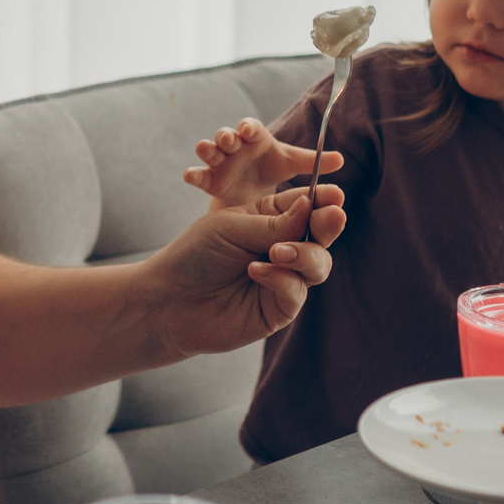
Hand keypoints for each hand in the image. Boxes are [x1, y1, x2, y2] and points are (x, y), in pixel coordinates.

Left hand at [139, 181, 346, 358]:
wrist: (169, 300)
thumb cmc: (194, 255)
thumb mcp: (231, 227)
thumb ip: (274, 223)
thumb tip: (313, 206)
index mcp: (269, 218)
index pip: (305, 205)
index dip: (322, 199)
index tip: (334, 195)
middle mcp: (282, 246)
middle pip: (320, 234)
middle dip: (328, 224)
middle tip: (333, 215)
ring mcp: (284, 278)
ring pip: (318, 263)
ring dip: (305, 253)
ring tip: (279, 251)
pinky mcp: (280, 308)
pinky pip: (297, 291)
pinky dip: (281, 279)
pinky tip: (257, 271)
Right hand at [184, 118, 343, 211]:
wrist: (251, 192)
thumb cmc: (271, 169)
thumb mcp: (290, 163)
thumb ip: (312, 162)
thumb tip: (340, 159)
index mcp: (255, 139)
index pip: (251, 127)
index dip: (249, 127)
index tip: (249, 130)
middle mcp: (235, 147)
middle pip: (227, 136)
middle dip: (226, 136)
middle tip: (228, 140)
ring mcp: (219, 162)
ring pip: (209, 150)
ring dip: (207, 148)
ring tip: (206, 149)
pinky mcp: (209, 179)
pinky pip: (198, 175)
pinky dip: (193, 174)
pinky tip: (189, 176)